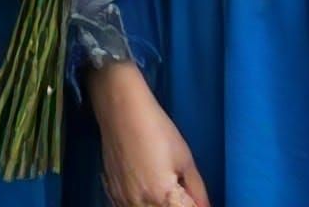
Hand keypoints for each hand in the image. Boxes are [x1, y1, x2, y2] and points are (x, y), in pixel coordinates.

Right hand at [88, 62, 209, 206]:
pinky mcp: (111, 193)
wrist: (122, 111)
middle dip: (174, 204)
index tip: (191, 195)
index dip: (191, 203)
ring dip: (156, 204)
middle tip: (177, 187)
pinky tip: (144, 190)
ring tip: (161, 186)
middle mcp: (139, 205)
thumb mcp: (185, 159)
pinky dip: (140, 203)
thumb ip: (197, 190)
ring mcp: (122, 201)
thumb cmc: (157, 130)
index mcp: (162, 197)